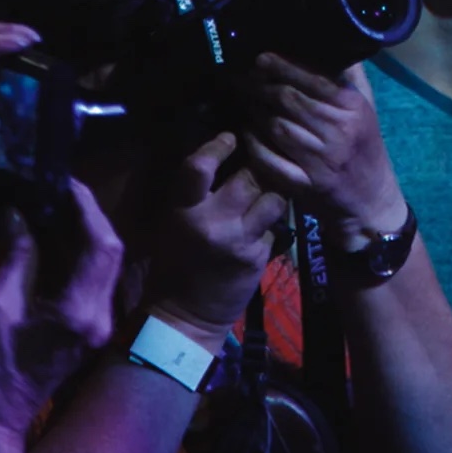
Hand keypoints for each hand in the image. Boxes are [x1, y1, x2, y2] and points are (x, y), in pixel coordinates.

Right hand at [0, 180, 124, 437]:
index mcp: (80, 312)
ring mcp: (103, 323)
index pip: (101, 246)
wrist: (0, 415)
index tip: (65, 182)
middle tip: (61, 190)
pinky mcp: (94, 327)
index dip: (87, 209)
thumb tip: (18, 215)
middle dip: (90, 216)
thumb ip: (17, 258)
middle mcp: (102, 316)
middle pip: (111, 252)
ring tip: (58, 205)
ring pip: (107, 264)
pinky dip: (82, 254)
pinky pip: (97, 279)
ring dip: (88, 232)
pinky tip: (58, 237)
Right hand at [143, 132, 290, 350]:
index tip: (232, 137)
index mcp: (183, 209)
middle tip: (261, 165)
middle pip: (250, 176)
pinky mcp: (258, 256)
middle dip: (259, 168)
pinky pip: (276, 225)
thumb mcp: (176, 223)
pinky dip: (273, 222)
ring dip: (273, 194)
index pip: (199, 166)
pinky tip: (264, 227)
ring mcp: (238, 239)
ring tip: (266, 196)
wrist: (184, 315)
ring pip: (272, 197)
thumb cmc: (176, 263)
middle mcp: (211, 221)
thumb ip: (196, 193)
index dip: (218, 145)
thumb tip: (224, 157)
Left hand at [240, 54, 403, 244]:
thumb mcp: (366, 109)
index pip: (312, 79)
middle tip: (240, 78)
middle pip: (288, 100)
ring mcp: (321, 159)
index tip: (260, 58)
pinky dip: (254, 144)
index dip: (281, 66)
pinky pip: (270, 159)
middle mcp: (338, 130)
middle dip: (259, 86)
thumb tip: (333, 41)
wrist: (371, 200)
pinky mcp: (306, 184)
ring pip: (276, 126)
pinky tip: (247, 132)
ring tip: (242, 101)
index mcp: (353, 107)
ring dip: (254, 112)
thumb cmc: (364, 147)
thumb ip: (350, 77)